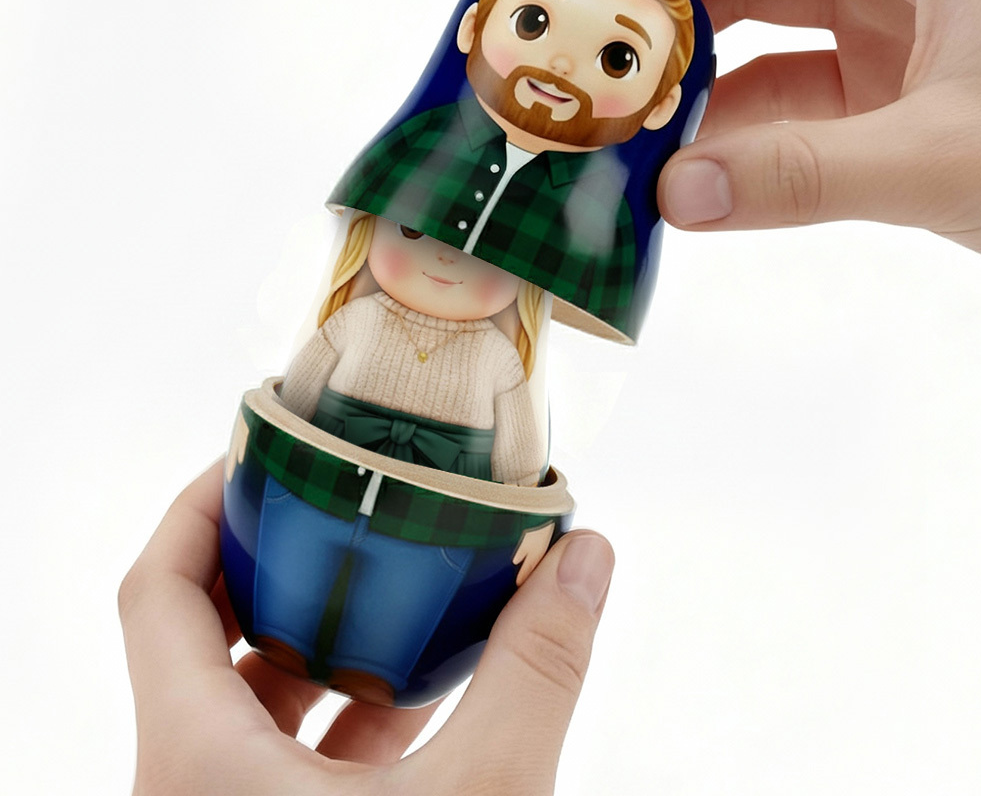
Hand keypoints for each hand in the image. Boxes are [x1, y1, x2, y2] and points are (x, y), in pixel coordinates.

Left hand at [119, 460, 612, 794]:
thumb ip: (536, 673)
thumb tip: (587, 555)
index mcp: (196, 761)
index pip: (157, 591)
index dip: (197, 506)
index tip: (263, 453)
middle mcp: (187, 786)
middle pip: (202, 634)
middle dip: (276, 562)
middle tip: (344, 504)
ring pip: (246, 703)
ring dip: (317, 641)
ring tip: (392, 584)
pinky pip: (281, 760)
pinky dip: (338, 715)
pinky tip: (415, 695)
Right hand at [520, 0, 980, 258]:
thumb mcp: (954, 155)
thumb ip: (809, 177)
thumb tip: (675, 196)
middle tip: (561, 10)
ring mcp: (899, 18)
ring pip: (761, 12)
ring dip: (686, 53)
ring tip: (609, 91)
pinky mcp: (895, 81)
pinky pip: (789, 83)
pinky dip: (733, 115)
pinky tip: (684, 151)